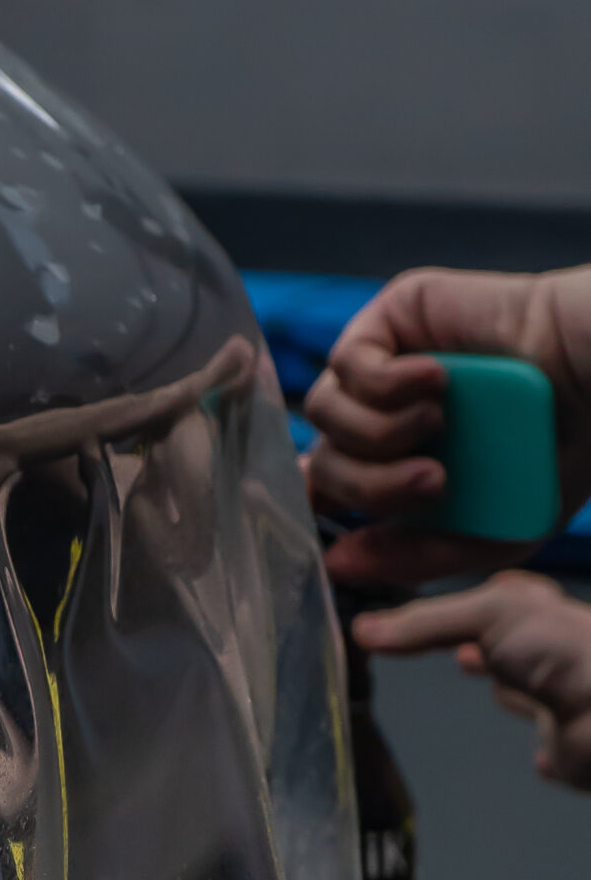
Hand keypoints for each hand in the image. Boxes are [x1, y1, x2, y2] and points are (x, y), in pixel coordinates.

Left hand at [304, 264, 590, 586]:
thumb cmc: (556, 452)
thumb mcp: (490, 530)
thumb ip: (415, 556)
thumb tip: (337, 563)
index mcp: (397, 461)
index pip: (325, 488)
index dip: (323, 510)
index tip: (344, 535)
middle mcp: (381, 413)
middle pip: (322, 461)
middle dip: (370, 486)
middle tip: (435, 482)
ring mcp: (382, 362)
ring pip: (324, 412)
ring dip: (379, 433)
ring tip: (440, 425)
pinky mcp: (393, 316)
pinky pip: (347, 361)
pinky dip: (385, 382)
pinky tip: (437, 379)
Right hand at [354, 571, 590, 788]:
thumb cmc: (558, 652)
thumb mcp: (489, 615)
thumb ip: (426, 622)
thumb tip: (359, 629)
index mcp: (538, 610)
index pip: (495, 598)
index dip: (459, 603)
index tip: (420, 612)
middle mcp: (551, 650)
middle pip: (510, 642)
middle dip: (482, 640)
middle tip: (447, 641)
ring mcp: (562, 698)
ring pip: (527, 688)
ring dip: (508, 686)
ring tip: (471, 673)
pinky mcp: (567, 745)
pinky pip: (552, 746)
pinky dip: (543, 748)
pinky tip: (535, 756)